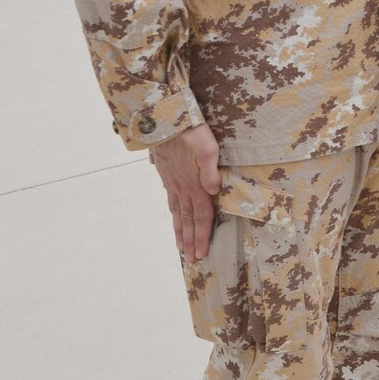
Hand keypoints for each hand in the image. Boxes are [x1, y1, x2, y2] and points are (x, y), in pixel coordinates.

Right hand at [151, 123, 220, 260]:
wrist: (165, 120)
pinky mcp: (167, 176)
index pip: (201, 216)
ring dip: (180, 231)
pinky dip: (173, 214)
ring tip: (181, 247)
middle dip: (191, 241)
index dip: (202, 236)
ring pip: (177, 213)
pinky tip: (174, 216)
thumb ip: (211, 171)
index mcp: (195, 185)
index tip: (200, 253)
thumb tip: (213, 190)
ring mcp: (173, 183)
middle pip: (188, 221)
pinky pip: (171, 200)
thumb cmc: (190, 132)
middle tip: (192, 259)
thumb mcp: (208, 148)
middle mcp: (183, 189)